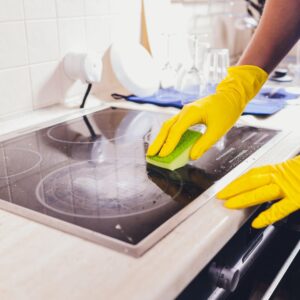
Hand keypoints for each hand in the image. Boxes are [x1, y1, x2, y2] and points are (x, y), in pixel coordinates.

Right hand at [147, 65, 267, 159]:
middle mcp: (185, 111)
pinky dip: (169, 136)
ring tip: (154, 150)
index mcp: (191, 113)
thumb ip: (204, 143)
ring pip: (168, 126)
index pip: (176, 131)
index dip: (169, 144)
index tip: (162, 155)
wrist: (230, 97)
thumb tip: (192, 156)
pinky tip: (167, 144)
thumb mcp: (218, 130)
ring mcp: (185, 112)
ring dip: (161, 138)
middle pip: (166, 127)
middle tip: (150, 154)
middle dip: (158, 141)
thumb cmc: (226, 111)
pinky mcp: (187, 115)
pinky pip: (174, 126)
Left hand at [217, 156, 299, 228]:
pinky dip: (267, 216)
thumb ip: (280, 176)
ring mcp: (288, 188)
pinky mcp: (298, 199)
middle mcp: (280, 177)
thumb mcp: (294, 168)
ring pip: (260, 192)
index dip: (237, 181)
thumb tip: (266, 182)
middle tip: (220, 196)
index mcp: (279, 169)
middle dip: (233, 189)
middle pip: (251, 182)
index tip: (225, 186)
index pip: (252, 174)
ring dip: (243, 198)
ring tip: (230, 204)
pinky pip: (280, 209)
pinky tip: (256, 222)